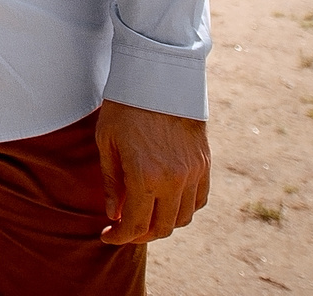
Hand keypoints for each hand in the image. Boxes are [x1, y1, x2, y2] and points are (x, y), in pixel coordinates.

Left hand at [96, 101, 209, 243]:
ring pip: (183, 218)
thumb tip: (114, 215)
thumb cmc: (125, 106)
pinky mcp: (205, 163)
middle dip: (141, 235)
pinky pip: (199, 200)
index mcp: (145, 176)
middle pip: (162, 228)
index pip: (136, 225)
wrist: (159, 76)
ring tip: (144, 214)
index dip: (120, 237)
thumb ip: (112, 183)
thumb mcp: (107, 143)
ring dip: (163, 223)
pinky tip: (166, 201)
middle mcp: (174, 180)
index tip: (107, 235)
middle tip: (124, 229)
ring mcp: (193, 173)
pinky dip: (184, 208)